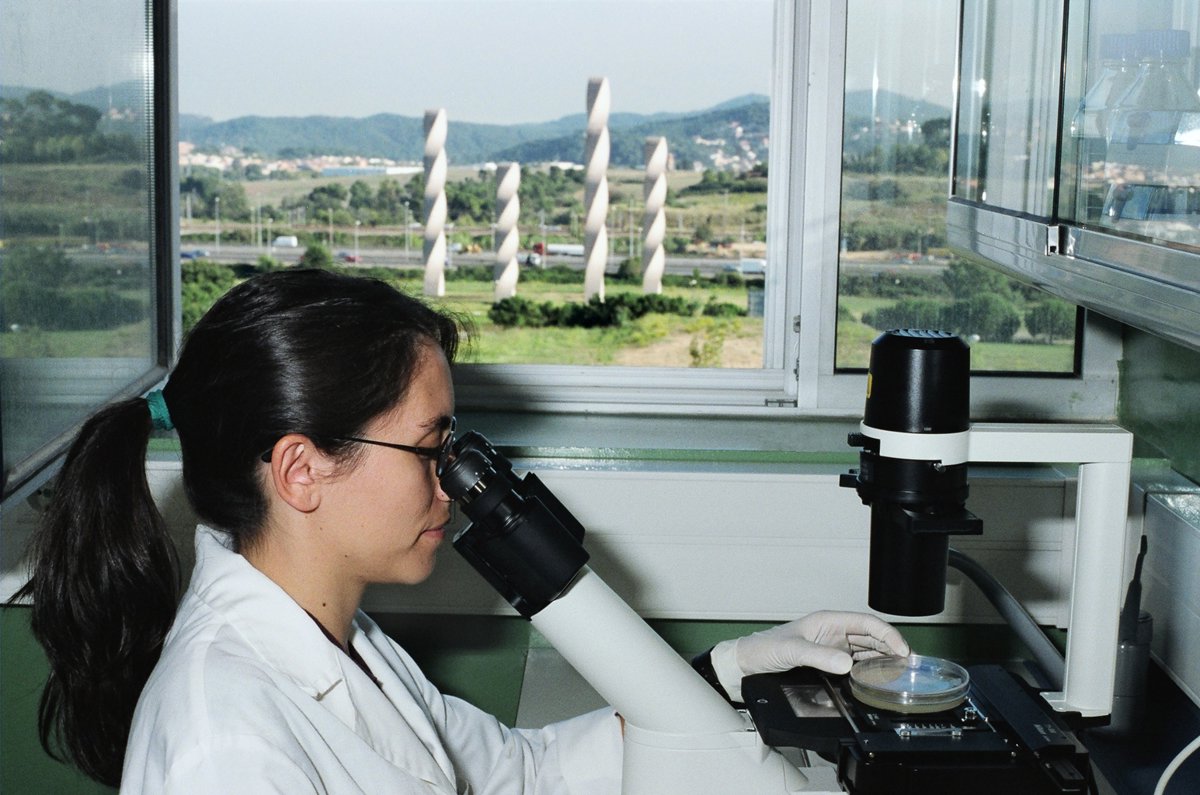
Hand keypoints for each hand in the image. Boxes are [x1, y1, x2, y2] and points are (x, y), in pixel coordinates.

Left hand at [710, 611, 909, 701]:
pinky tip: (879, 678)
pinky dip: (871, 670)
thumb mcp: (792, 651)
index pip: (866, 622)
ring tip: (899, 672)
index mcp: (828, 620)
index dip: (887, 633)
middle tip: (908, 665)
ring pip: (868, 651)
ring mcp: (834, 647)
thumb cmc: (766, 648)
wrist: (750, 663)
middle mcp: (834, 632)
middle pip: (872, 637)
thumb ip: (818, 656)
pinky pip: (858, 664)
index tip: (900, 649)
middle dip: (891, 647)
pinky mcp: (831, 662)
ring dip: (884, 659)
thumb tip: (846, 664)